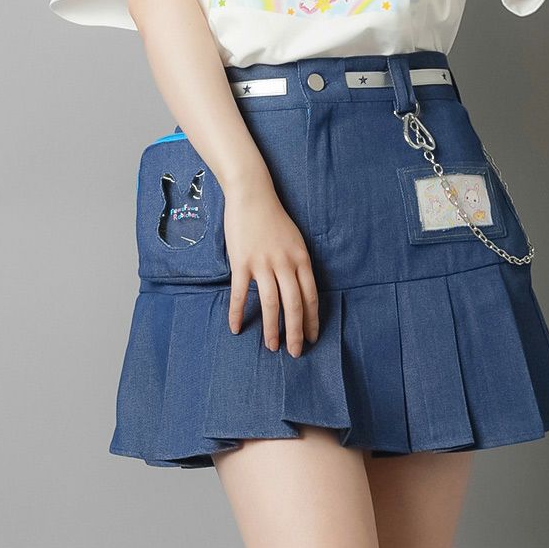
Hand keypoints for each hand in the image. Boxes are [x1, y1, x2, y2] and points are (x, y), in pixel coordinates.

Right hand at [223, 177, 320, 357]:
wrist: (252, 195)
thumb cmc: (274, 218)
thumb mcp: (296, 240)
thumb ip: (299, 264)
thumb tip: (301, 290)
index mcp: (301, 259)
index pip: (310, 296)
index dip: (312, 320)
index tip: (312, 338)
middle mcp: (285, 263)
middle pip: (293, 305)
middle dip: (296, 332)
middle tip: (295, 352)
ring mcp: (263, 263)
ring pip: (270, 303)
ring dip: (272, 329)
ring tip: (272, 347)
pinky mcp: (242, 262)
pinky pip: (240, 294)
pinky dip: (237, 313)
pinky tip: (236, 328)